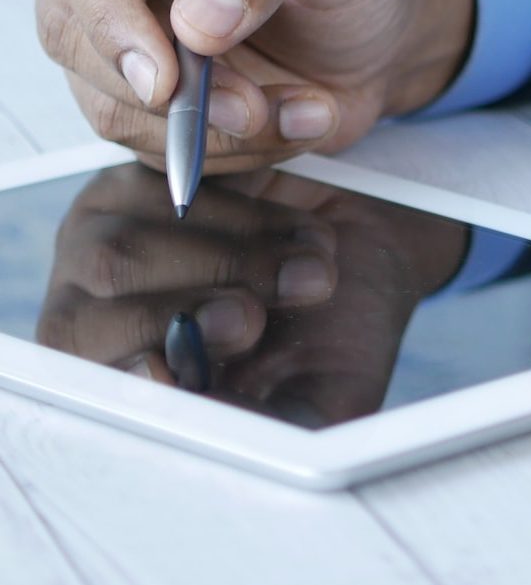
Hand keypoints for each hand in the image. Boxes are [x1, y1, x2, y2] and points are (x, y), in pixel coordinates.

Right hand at [36, 0, 474, 170]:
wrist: (388, 25)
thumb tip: (198, 17)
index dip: (111, 22)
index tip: (167, 80)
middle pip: (79, 40)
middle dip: (174, 94)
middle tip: (256, 107)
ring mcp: (119, 30)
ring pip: (115, 106)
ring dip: (215, 128)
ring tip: (303, 103)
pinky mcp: (143, 92)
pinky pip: (156, 143)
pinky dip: (233, 147)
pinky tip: (294, 114)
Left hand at [40, 163, 468, 424]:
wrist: (381, 241)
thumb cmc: (341, 329)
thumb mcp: (320, 396)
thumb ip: (263, 425)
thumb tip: (194, 424)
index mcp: (121, 382)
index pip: (81, 388)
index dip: (118, 379)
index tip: (167, 374)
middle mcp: (93, 310)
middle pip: (84, 320)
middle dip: (179, 317)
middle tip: (255, 319)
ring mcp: (107, 234)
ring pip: (126, 251)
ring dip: (233, 262)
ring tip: (312, 270)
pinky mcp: (147, 173)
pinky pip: (170, 189)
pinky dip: (244, 213)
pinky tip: (296, 229)